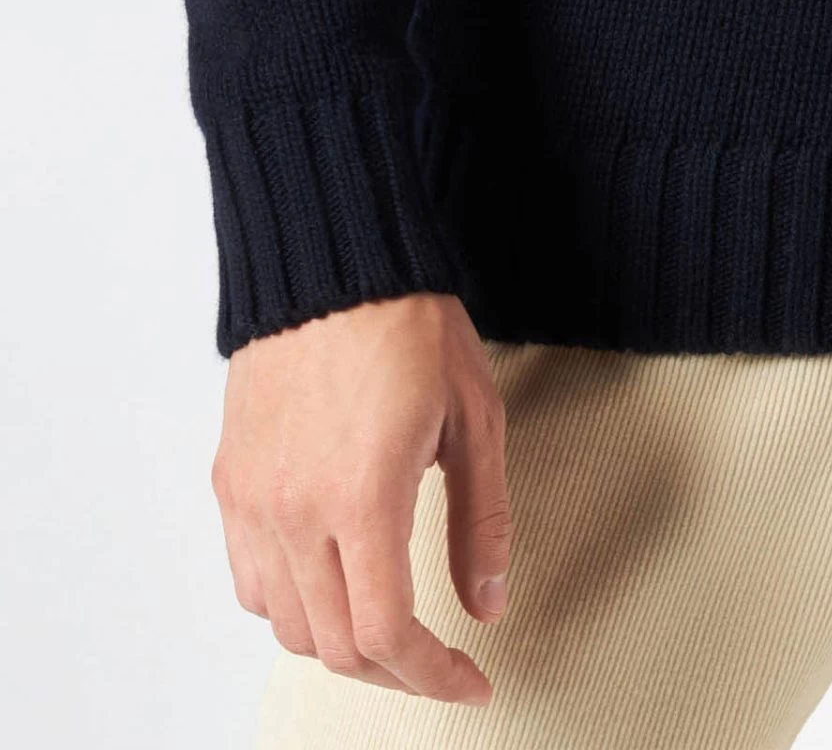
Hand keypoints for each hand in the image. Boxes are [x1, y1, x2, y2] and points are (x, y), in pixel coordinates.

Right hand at [212, 290, 509, 701]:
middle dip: (395, 672)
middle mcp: (295, 510)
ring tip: (390, 629)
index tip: (470, 681)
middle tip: (438, 663)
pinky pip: (250, 580)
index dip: (432, 676)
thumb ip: (482, 521)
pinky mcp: (230, 482)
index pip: (386, 635)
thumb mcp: (476, 418)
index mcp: (361, 497)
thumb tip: (490, 602)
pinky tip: (332, 584)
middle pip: (335, 645)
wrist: (333, 260)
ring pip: (286, 625)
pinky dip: (290, 605)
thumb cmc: (409, 324)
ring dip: (341, 643)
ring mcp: (254, 500)